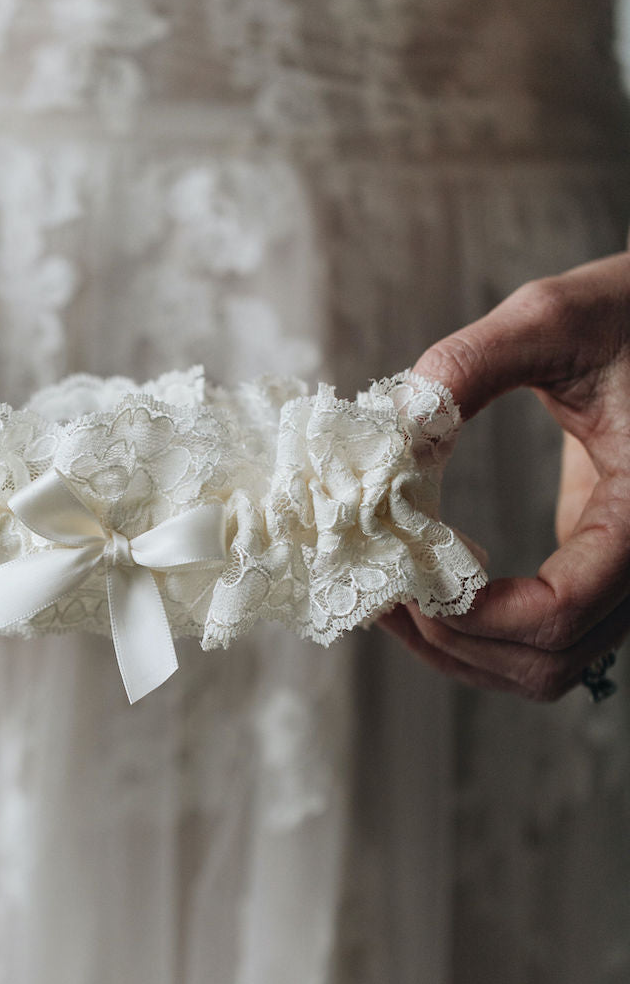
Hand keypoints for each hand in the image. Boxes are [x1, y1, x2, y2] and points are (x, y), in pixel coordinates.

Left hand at [379, 251, 629, 700]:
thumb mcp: (554, 319)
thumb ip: (470, 365)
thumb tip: (394, 428)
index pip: (561, 612)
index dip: (471, 613)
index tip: (405, 575)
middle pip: (546, 660)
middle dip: (452, 639)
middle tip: (379, 594)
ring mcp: (625, 574)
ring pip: (544, 664)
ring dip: (459, 647)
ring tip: (389, 598)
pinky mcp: (601, 564)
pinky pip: (542, 632)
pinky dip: (479, 630)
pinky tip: (425, 585)